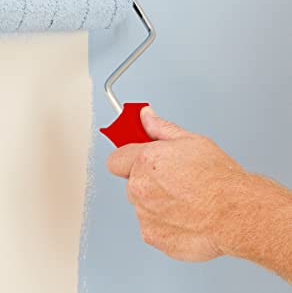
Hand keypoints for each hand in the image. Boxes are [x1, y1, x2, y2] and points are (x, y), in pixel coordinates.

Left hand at [107, 106, 245, 261]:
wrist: (236, 214)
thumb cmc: (218, 179)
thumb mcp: (191, 141)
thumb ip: (160, 128)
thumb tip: (146, 116)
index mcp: (145, 160)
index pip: (116, 159)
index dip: (127, 159)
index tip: (136, 160)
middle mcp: (139, 186)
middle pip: (131, 183)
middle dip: (147, 181)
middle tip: (174, 180)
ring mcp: (144, 213)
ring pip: (141, 205)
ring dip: (156, 203)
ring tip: (185, 200)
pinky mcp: (152, 235)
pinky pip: (151, 227)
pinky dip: (164, 224)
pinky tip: (185, 217)